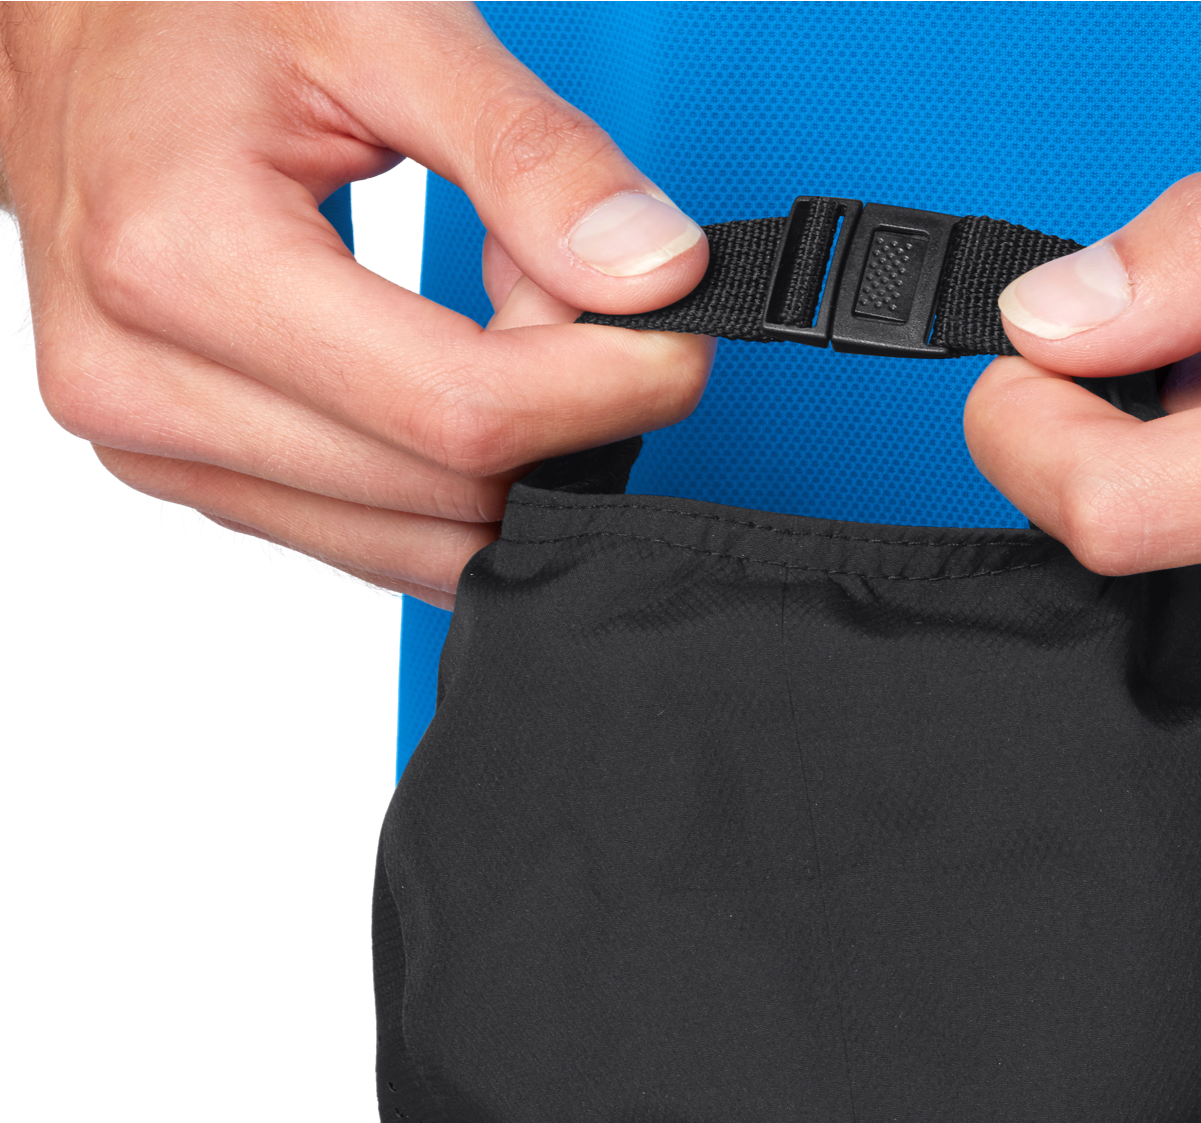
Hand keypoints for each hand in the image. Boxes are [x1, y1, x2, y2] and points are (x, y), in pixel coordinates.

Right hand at [0, 0, 712, 608]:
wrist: (73, 19)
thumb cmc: (201, 1)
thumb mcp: (384, 21)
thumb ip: (532, 153)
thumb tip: (655, 276)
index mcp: (179, 260)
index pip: (460, 415)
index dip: (606, 390)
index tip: (677, 336)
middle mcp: (141, 380)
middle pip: (451, 489)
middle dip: (554, 405)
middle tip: (565, 278)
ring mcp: (152, 443)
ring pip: (422, 541)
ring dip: (504, 450)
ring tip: (492, 307)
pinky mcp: (181, 472)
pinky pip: (374, 539)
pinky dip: (447, 476)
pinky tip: (443, 364)